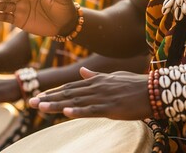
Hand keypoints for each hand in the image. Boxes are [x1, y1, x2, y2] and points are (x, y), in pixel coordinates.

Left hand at [29, 67, 151, 119]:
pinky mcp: (111, 108)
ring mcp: (102, 97)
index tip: (39, 96)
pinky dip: (78, 111)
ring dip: (56, 105)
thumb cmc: (134, 84)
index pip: (70, 87)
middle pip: (68, 94)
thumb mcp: (113, 76)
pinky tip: (66, 113)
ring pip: (75, 101)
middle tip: (31, 103)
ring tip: (40, 108)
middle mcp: (96, 88)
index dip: (53, 92)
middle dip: (48, 98)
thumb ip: (96, 76)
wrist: (154, 90)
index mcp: (96, 81)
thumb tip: (82, 72)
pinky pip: (92, 111)